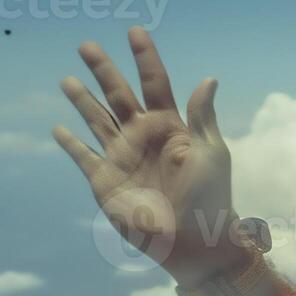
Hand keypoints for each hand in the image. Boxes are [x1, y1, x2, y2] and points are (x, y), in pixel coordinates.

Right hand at [53, 27, 247, 287]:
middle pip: (118, 95)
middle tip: (87, 45)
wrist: (196, 241)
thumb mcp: (213, 153)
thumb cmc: (211, 198)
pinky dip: (70, 143)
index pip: (155, 84)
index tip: (136, 33)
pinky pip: (83, 157)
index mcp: (171, 128)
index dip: (145, 58)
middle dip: (103, 70)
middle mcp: (143, 138)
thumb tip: (208, 79)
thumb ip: (202, 117)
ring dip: (82, 100)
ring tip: (68, 79)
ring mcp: (123, 158)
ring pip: (97, 120)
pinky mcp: (106, 180)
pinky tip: (60, 129)